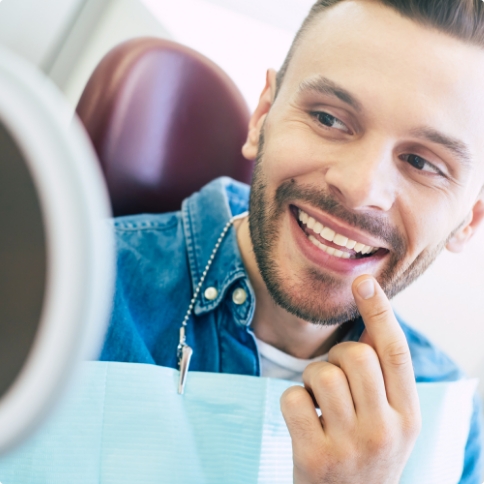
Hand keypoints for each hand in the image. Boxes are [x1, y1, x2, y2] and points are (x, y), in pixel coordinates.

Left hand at [280, 275, 420, 483]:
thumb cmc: (365, 453)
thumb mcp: (390, 421)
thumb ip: (384, 378)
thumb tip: (369, 317)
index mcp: (408, 417)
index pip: (396, 353)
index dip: (380, 312)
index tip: (364, 281)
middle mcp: (385, 431)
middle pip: (355, 356)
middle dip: (336, 355)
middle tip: (334, 376)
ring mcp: (350, 447)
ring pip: (321, 373)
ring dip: (312, 379)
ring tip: (320, 403)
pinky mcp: (314, 457)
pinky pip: (293, 397)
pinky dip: (293, 400)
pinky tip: (304, 420)